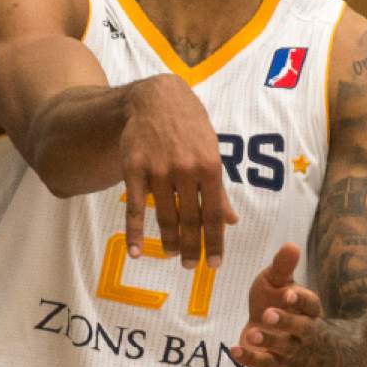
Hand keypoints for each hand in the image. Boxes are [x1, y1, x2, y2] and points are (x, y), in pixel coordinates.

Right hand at [120, 74, 238, 267]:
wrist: (158, 99)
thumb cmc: (191, 128)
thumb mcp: (212, 152)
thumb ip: (219, 189)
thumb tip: (232, 220)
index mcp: (210, 167)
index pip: (214, 214)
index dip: (215, 242)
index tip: (216, 264)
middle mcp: (186, 170)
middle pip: (190, 219)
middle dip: (193, 248)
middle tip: (193, 267)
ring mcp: (158, 170)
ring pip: (164, 216)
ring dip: (170, 241)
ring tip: (174, 255)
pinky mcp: (134, 169)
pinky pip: (134, 207)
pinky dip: (134, 232)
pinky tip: (137, 252)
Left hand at [231, 242, 323, 366]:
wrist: (287, 347)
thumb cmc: (282, 306)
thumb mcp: (282, 285)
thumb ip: (283, 268)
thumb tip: (291, 245)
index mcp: (309, 309)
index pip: (311, 304)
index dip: (300, 299)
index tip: (288, 293)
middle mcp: (305, 331)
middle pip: (302, 327)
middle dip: (286, 321)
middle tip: (267, 314)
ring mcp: (292, 351)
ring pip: (284, 348)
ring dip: (268, 341)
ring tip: (251, 333)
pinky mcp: (277, 366)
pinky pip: (266, 364)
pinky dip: (251, 358)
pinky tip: (234, 349)